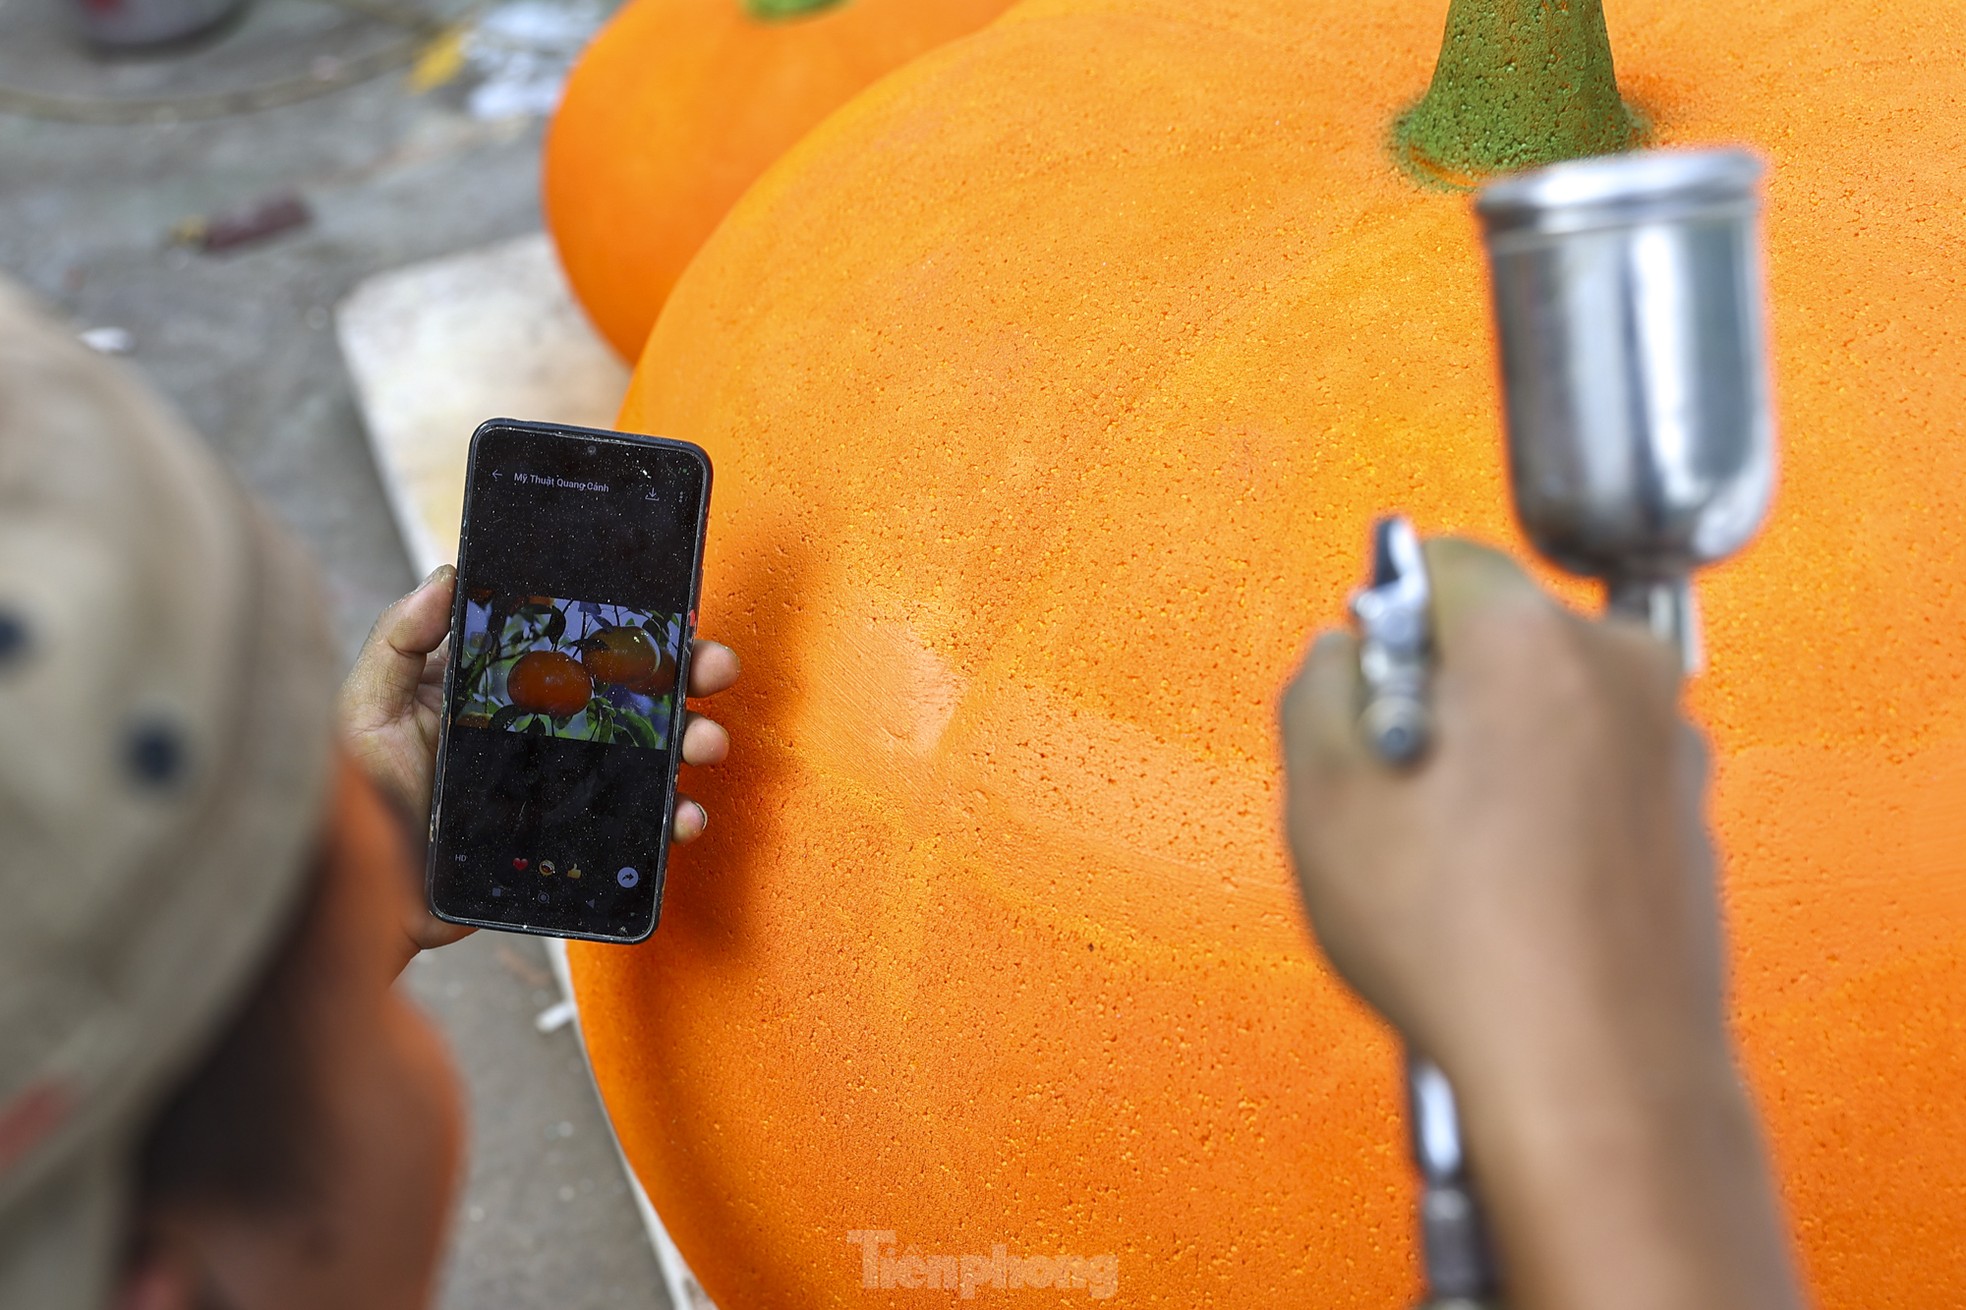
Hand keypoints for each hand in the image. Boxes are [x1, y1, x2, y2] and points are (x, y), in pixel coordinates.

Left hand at [340, 565, 742, 951]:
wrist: (362, 889)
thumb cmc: (359, 793)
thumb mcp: (367, 703)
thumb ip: (399, 638)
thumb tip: (447, 575)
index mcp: (504, 685)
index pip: (578, 644)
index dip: (629, 627)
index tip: (670, 613)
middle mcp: (544, 729)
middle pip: (630, 692)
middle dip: (684, 676)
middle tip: (713, 668)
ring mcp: (563, 784)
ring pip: (647, 755)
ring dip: (690, 742)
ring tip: (706, 740)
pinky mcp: (572, 837)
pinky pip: (634, 827)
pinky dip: (672, 820)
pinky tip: (684, 813)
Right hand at [1280, 537, 1721, 1084]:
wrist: (1595, 1077)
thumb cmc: (1468, 948)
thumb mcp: (1323, 799)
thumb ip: (1316, 688)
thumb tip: (1340, 658)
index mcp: (1534, 639)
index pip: (1440, 562)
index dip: (1379, 625)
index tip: (1361, 694)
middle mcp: (1622, 672)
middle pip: (1498, 636)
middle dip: (1436, 691)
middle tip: (1391, 789)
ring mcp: (1668, 746)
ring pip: (1545, 707)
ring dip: (1490, 755)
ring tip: (1447, 858)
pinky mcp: (1686, 815)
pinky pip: (1588, 773)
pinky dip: (1542, 809)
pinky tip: (1502, 892)